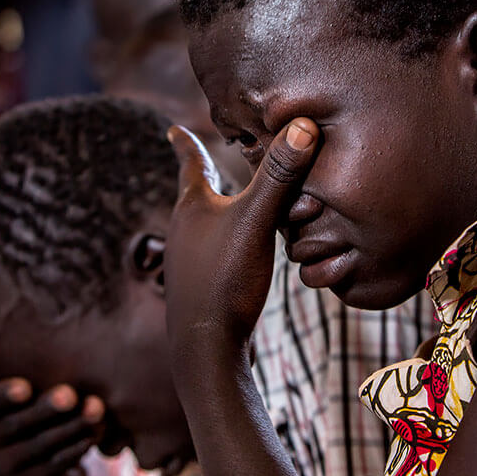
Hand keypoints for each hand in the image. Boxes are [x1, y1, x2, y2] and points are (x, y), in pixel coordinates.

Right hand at [0, 379, 103, 475]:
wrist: (48, 462)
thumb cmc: (44, 413)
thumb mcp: (37, 397)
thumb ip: (45, 385)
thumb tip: (70, 382)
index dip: (5, 394)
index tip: (26, 387)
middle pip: (17, 424)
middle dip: (47, 408)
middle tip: (70, 394)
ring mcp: (7, 468)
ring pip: (40, 445)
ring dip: (73, 426)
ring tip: (95, 409)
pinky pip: (56, 464)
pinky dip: (78, 446)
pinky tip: (95, 433)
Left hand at [164, 119, 318, 357]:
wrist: (206, 349)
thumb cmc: (225, 281)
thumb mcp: (258, 222)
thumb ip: (280, 176)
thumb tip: (304, 126)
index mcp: (192, 207)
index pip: (190, 162)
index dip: (186, 142)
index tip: (172, 128)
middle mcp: (184, 230)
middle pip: (195, 193)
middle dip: (203, 175)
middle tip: (203, 157)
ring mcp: (188, 260)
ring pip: (206, 224)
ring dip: (219, 210)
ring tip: (228, 202)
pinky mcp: (200, 284)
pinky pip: (216, 249)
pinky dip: (228, 239)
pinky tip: (241, 252)